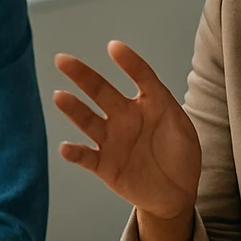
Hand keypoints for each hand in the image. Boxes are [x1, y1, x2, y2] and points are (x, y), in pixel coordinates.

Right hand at [54, 41, 201, 223]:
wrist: (177, 193)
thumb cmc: (180, 155)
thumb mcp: (180, 126)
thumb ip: (165, 105)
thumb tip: (150, 85)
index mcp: (147, 103)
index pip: (139, 76)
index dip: (128, 62)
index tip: (114, 47)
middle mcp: (124, 117)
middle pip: (101, 92)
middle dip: (82, 75)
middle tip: (63, 60)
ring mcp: (112, 140)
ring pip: (88, 121)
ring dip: (73, 109)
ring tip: (60, 96)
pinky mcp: (104, 166)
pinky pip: (87, 157)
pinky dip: (75, 153)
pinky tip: (66, 147)